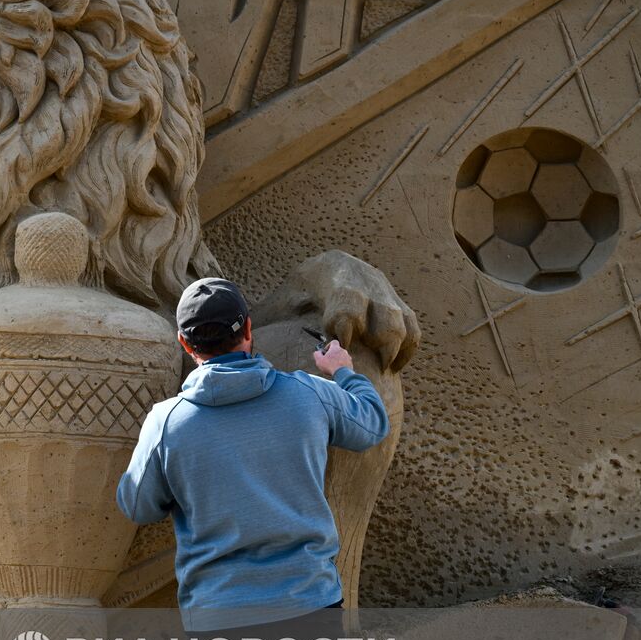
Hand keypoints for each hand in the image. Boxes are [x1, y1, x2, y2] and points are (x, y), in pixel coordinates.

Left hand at [256, 251, 419, 371]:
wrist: (327, 268)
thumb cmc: (296, 294)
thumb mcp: (276, 302)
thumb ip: (256, 321)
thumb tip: (226, 342)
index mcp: (335, 281)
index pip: (348, 304)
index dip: (342, 329)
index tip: (331, 350)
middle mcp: (366, 286)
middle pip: (384, 317)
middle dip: (376, 344)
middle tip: (360, 369)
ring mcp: (386, 296)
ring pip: (403, 324)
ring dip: (393, 351)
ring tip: (378, 371)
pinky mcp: (399, 307)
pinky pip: (414, 330)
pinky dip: (407, 351)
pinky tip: (391, 369)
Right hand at [313, 340, 352, 376]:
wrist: (342, 374)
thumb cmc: (330, 366)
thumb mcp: (319, 360)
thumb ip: (317, 354)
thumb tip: (317, 352)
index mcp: (336, 348)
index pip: (334, 342)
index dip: (329, 345)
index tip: (326, 351)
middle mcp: (343, 351)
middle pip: (338, 350)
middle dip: (333, 355)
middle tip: (328, 361)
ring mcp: (348, 357)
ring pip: (342, 357)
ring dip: (337, 360)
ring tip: (333, 367)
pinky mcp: (350, 364)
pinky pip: (345, 363)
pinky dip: (341, 366)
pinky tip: (337, 370)